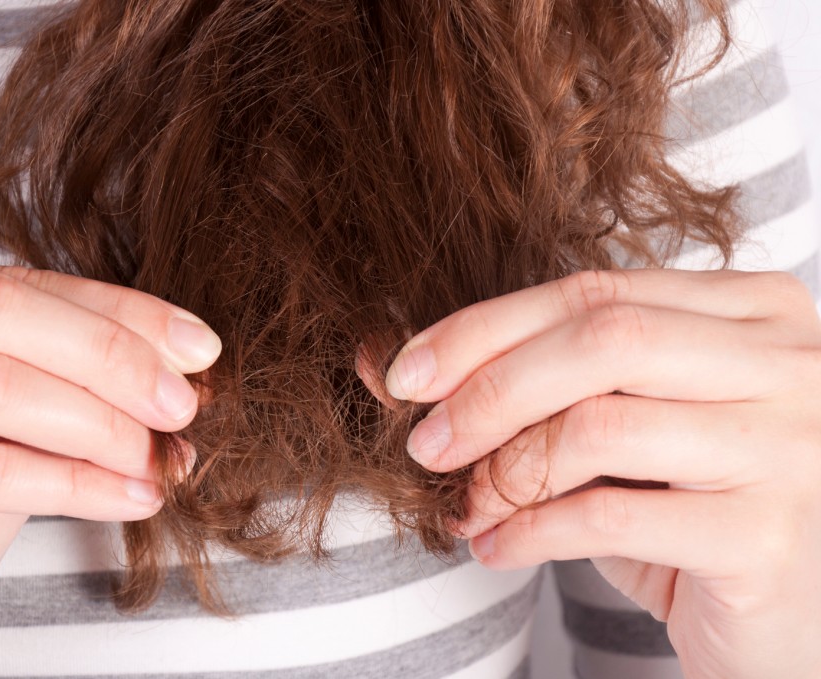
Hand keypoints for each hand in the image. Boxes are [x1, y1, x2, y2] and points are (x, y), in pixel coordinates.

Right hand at [0, 263, 220, 678]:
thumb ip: (55, 391)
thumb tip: (178, 376)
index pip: (10, 283)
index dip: (118, 311)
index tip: (197, 346)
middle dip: (110, 351)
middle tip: (182, 401)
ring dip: (102, 421)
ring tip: (158, 458)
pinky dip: (81, 484)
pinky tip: (130, 498)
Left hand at [386, 269, 820, 678]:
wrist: (788, 622)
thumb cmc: (695, 510)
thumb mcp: (620, 431)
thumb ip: (531, 384)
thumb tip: (382, 361)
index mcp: (755, 312)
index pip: (596, 291)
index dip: (486, 329)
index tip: (408, 373)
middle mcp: (789, 364)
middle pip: (602, 339)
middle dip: (489, 389)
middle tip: (425, 441)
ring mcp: (790, 447)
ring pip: (601, 424)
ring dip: (504, 469)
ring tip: (466, 504)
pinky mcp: (768, 537)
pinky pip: (611, 517)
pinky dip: (531, 532)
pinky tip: (497, 547)